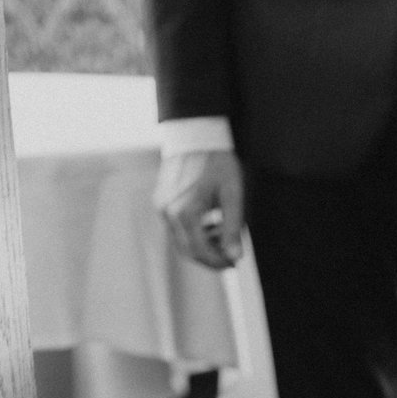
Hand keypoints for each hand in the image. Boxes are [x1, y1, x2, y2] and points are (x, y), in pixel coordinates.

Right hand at [153, 148, 244, 267]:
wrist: (195, 135)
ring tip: (223, 234)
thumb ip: (233, 228)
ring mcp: (161, 207)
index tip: (234, 262)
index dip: (218, 262)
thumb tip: (235, 256)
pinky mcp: (160, 202)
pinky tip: (210, 224)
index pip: (200, 252)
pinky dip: (193, 232)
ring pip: (181, 240)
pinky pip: (176, 227)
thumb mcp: (232, 195)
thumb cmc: (217, 162)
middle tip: (230, 255)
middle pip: (188, 250)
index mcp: (186, 212)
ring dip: (202, 244)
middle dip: (210, 257)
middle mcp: (168, 212)